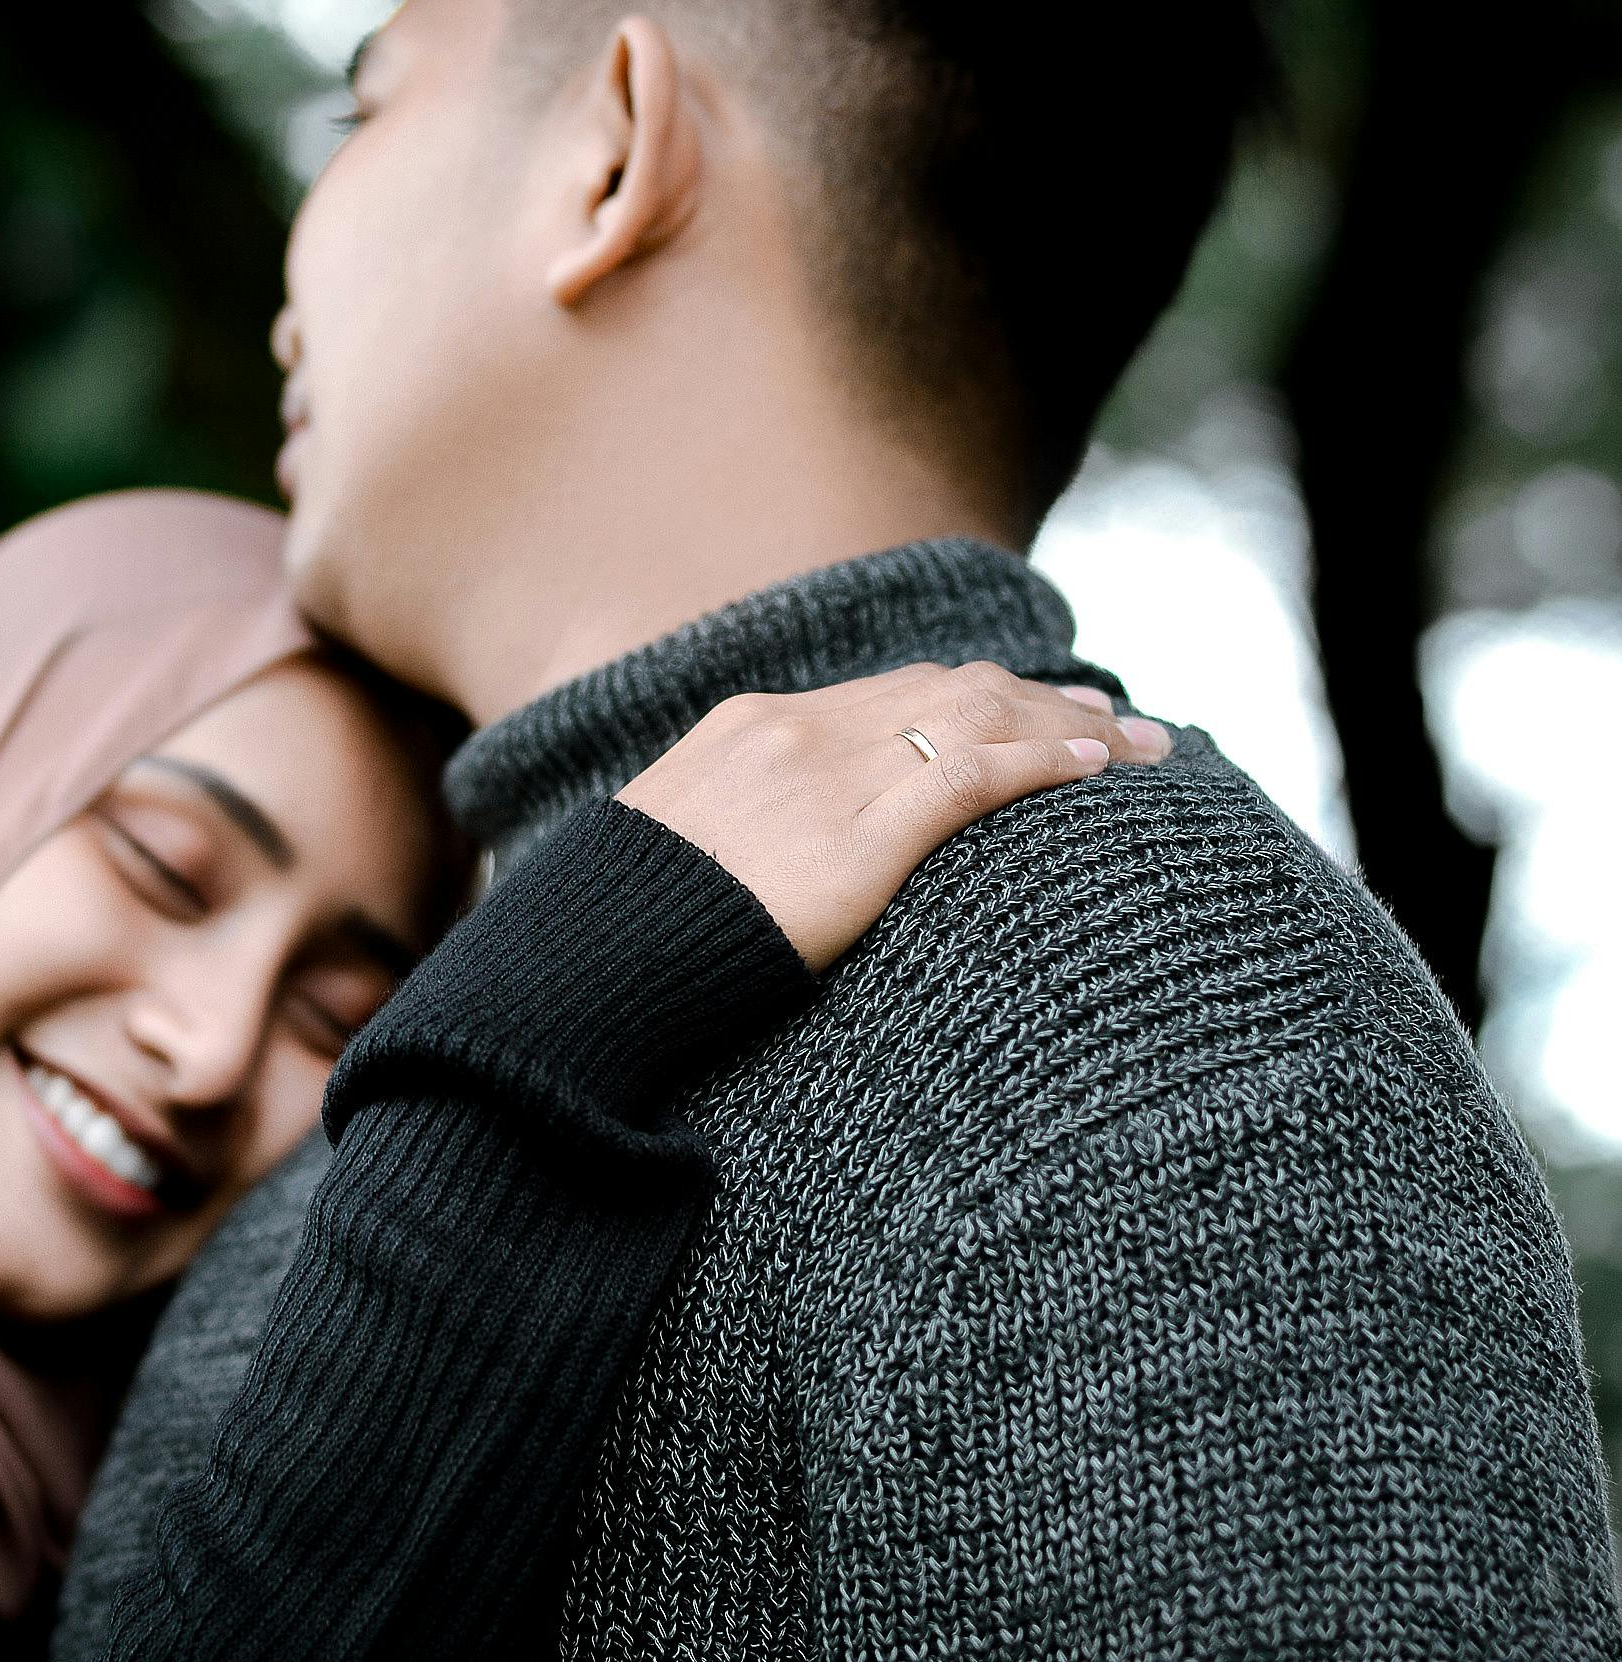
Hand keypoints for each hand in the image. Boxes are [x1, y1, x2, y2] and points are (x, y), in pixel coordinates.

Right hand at [614, 662, 1170, 968]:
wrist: (595, 952)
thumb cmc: (628, 920)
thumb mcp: (679, 842)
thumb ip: (739, 821)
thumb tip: (768, 854)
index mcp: (754, 724)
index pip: (894, 689)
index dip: (978, 691)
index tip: (1034, 702)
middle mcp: (801, 731)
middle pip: (952, 689)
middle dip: (1041, 698)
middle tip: (1112, 713)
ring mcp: (831, 777)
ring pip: (981, 719)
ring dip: (1069, 725)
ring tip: (1137, 744)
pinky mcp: (860, 837)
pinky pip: (975, 777)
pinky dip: (1043, 763)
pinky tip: (1095, 768)